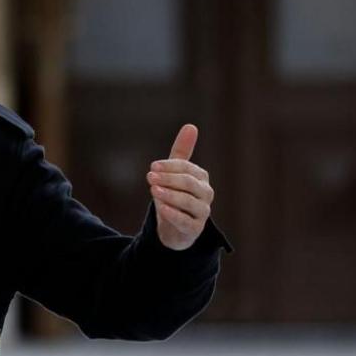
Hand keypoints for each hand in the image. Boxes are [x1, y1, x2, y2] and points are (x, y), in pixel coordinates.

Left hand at [146, 124, 214, 250]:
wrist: (175, 227)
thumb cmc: (175, 195)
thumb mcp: (175, 173)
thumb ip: (182, 151)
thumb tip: (191, 126)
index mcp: (201, 178)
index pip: (187, 168)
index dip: (169, 166)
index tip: (152, 166)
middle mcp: (205, 194)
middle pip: (189, 183)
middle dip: (168, 179)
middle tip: (149, 176)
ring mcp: (202, 212)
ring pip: (189, 202)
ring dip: (170, 195)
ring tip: (153, 191)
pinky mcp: (195, 229)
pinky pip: (186, 221)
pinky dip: (174, 214)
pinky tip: (162, 209)